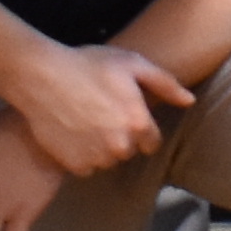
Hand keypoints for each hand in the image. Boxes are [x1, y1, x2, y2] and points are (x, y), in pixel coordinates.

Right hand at [0, 36, 193, 179]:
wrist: (41, 76)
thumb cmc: (87, 65)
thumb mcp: (131, 64)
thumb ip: (165, 84)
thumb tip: (189, 101)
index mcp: (138, 123)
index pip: (151, 142)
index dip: (139, 127)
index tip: (123, 113)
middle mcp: (121, 146)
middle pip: (129, 151)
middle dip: (120, 136)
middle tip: (101, 112)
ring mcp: (96, 158)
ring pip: (107, 160)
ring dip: (100, 147)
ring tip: (84, 119)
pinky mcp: (74, 166)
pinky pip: (86, 166)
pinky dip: (81, 154)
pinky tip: (72, 131)